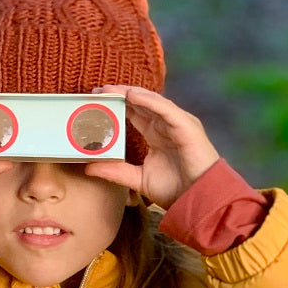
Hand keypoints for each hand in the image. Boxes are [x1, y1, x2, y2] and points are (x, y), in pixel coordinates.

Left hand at [84, 85, 219, 208]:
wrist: (198, 198)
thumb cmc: (175, 188)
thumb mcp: (137, 178)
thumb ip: (115, 171)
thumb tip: (89, 168)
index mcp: (156, 134)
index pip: (134, 114)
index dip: (116, 105)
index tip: (95, 100)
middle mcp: (166, 125)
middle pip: (141, 103)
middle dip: (119, 95)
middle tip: (97, 89)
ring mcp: (177, 124)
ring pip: (152, 102)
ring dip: (130, 93)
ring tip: (110, 89)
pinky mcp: (187, 126)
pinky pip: (166, 109)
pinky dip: (149, 101)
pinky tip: (132, 95)